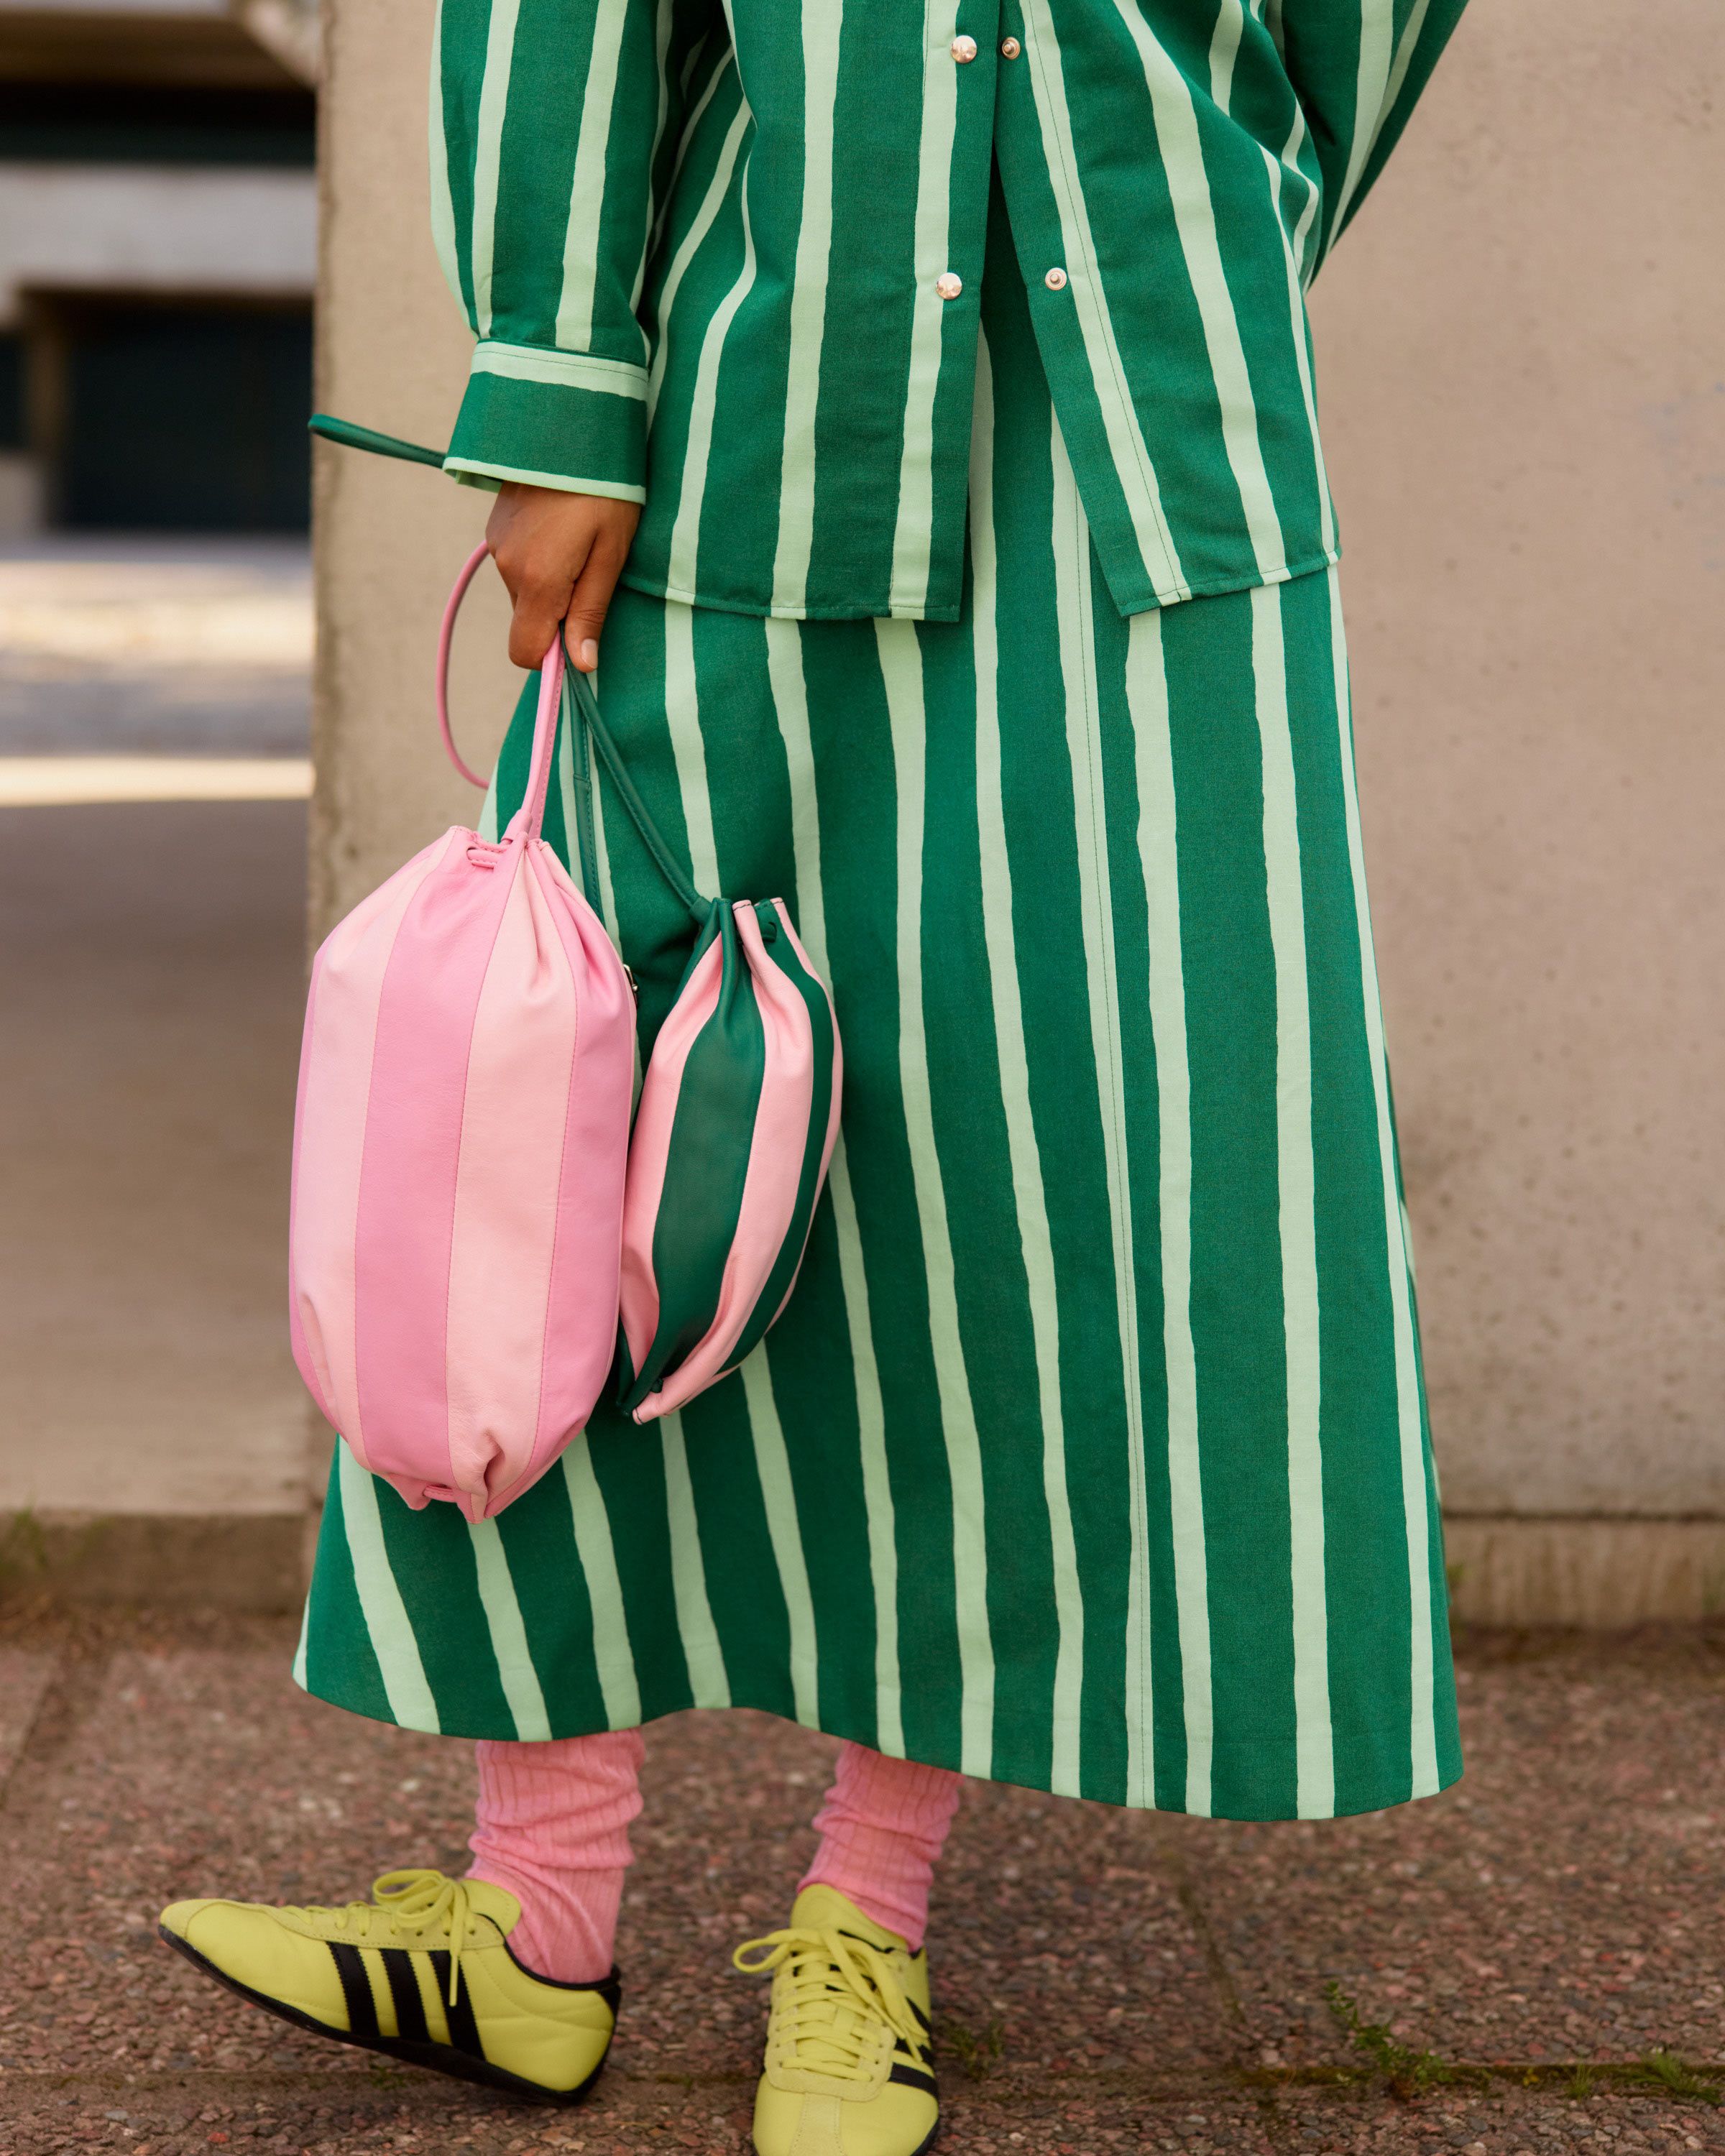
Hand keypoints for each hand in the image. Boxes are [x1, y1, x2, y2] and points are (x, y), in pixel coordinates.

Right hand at [485, 483, 641, 671]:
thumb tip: (581, 664)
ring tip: (581, 543)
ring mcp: (497, 545)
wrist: (570, 420)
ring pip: (524, 592)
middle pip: (529, 620)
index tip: (581, 636)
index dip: (552, 657)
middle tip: (594, 574)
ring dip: (551, 583)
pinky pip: (517, 564)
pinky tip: (562, 529)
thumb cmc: (605, 488)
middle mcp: (509, 567)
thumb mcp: (611, 552)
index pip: (525, 651)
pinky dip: (538, 561)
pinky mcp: (496, 527)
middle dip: (558, 614)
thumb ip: (591, 610)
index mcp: (539, 581)